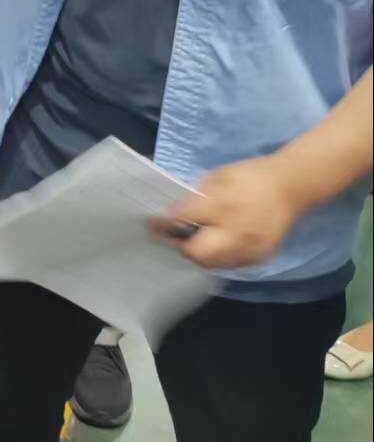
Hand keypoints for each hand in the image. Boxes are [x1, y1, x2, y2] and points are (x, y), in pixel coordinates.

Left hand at [149, 155, 301, 269]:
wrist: (290, 187)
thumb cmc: (249, 176)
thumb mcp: (216, 177)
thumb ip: (194, 196)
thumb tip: (174, 212)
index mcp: (222, 206)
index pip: (183, 220)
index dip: (164, 223)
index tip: (151, 223)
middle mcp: (236, 233)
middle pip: (196, 253)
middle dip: (179, 245)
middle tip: (172, 235)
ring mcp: (250, 249)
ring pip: (211, 264)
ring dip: (198, 254)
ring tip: (192, 240)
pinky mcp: (259, 258)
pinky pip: (229, 264)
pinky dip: (217, 257)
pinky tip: (214, 244)